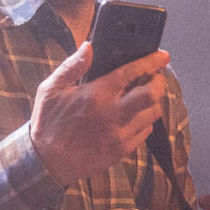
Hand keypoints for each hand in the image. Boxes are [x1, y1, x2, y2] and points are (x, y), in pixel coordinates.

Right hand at [30, 41, 168, 185]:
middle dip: (159, 82)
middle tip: (154, 77)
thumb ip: (72, 66)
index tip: (162, 56)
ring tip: (142, 97)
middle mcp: (113, 114)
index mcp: (96, 95)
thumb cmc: (47, 123)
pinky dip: (144, 121)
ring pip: (153, 114)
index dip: (152, 62)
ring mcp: (120, 134)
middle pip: (153, 95)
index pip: (133, 73)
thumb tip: (88, 46)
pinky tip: (132, 116)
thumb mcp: (51, 89)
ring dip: (152, 102)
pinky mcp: (122, 150)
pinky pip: (145, 132)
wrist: (46, 162)